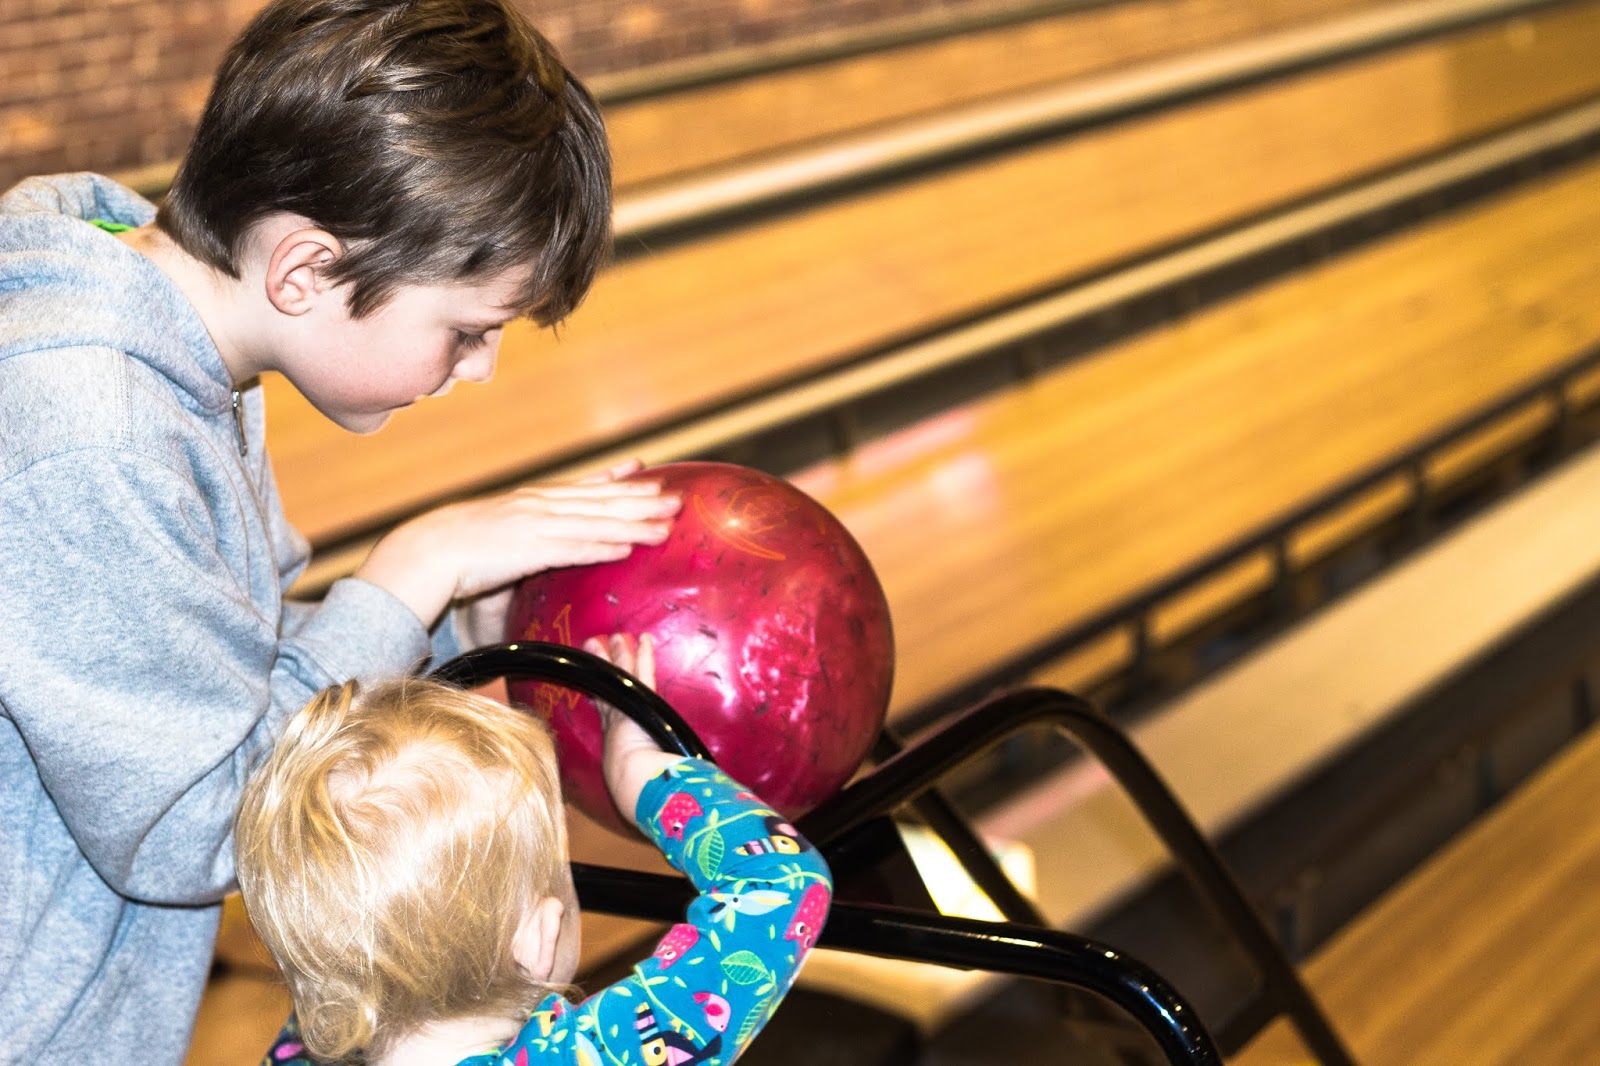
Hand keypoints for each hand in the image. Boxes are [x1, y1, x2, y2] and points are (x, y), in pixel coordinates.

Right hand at [356, 460, 680, 633]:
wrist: (424, 551)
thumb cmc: (457, 550)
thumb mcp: (499, 533)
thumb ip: (525, 538)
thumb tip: (534, 553)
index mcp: (532, 501)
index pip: (582, 486)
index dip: (616, 479)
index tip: (645, 470)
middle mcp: (539, 506)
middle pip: (600, 500)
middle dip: (642, 499)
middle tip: (677, 498)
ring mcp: (535, 525)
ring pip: (596, 522)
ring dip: (635, 523)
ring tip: (667, 527)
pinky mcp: (528, 549)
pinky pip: (572, 548)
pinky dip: (601, 546)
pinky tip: (627, 548)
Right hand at [585, 633, 683, 824]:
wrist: (634, 783)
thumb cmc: (637, 791)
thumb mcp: (638, 787)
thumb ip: (645, 787)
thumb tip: (664, 801)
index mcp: (616, 746)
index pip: (607, 716)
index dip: (601, 699)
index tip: (593, 687)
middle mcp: (615, 725)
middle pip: (607, 689)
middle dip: (602, 669)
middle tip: (594, 649)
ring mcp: (625, 710)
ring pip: (621, 677)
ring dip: (618, 655)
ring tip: (613, 637)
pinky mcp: (638, 702)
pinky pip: (642, 674)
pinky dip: (643, 655)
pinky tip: (645, 639)